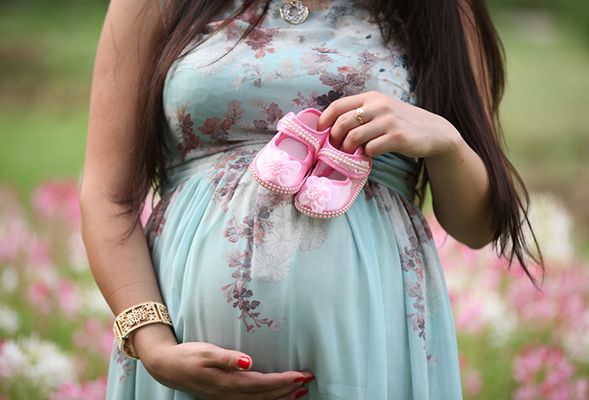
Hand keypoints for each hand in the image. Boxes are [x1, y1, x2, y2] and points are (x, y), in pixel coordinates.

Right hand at [133, 324, 313, 399]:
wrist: (167, 367)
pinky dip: (269, 398)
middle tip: (309, 380)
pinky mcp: (226, 396)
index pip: (264, 384)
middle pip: (266, 396)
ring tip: (300, 390)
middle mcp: (230, 394)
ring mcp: (228, 398)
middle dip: (289, 389)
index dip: (284, 381)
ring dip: (282, 396)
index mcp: (228, 383)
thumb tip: (249, 361)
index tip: (302, 375)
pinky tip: (277, 395)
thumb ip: (227, 358)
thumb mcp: (205, 352)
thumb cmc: (187, 356)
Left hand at [316, 91, 461, 158]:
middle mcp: (379, 106)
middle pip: (342, 123)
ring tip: (352, 154)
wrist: (434, 131)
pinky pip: (371, 149)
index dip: (324, 121)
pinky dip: (367, 155)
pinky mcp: (398, 137)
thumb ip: (360, 113)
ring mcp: (389, 121)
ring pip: (354, 137)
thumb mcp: (381, 110)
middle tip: (336, 149)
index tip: (320, 133)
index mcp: (371, 97)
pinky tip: (371, 155)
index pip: (338, 106)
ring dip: (349, 150)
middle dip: (335, 140)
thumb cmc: (401, 122)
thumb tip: (331, 127)